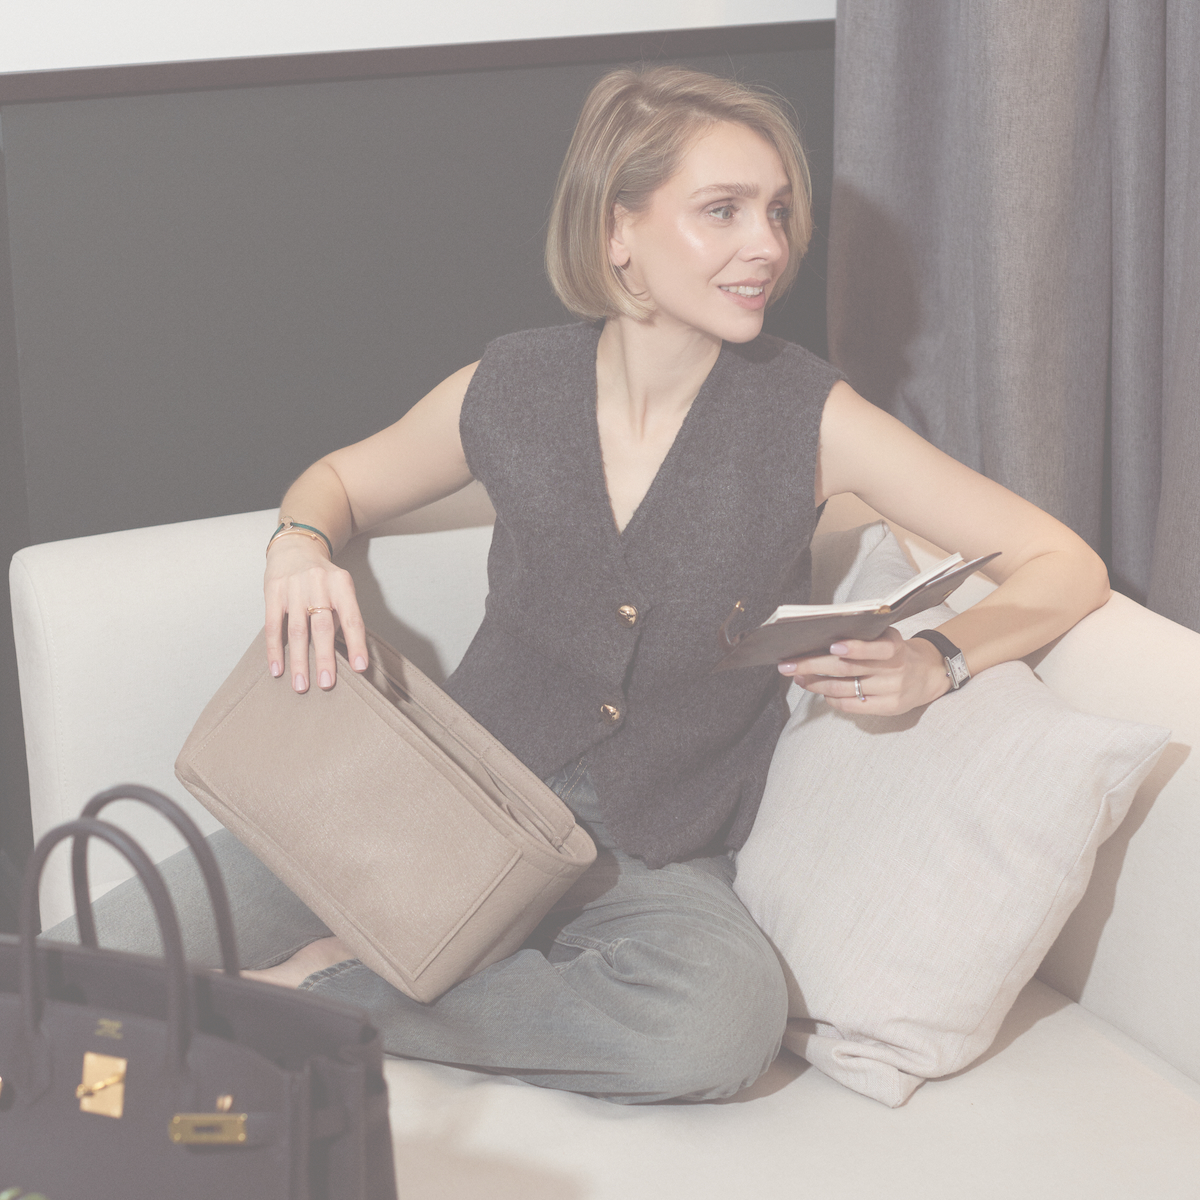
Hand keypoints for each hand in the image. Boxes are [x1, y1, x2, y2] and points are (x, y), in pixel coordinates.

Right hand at [264, 539, 368, 692]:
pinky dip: (275, 649)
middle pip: (322, 627)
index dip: (356, 644)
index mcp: (342, 584)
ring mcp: (294, 587)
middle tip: (326, 683)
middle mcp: (319, 584)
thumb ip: (342, 615)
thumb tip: (347, 654)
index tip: (360, 668)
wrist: (296, 548)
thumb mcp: (340, 588)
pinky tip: (277, 668)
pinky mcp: (273, 592)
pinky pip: (273, 626)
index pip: (352, 618)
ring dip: (299, 661)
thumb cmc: (323, 577)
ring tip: (301, 685)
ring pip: (297, 630)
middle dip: (325, 658)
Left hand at [777, 628, 950, 714]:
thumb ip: (863, 637)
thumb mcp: (886, 637)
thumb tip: (820, 639)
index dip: (855, 648)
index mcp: (894, 647)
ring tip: (798, 677)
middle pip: (847, 669)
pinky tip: (820, 692)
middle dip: (812, 666)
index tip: (832, 647)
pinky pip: (851, 706)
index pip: (876, 649)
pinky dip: (831, 699)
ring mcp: (891, 691)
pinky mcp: (887, 708)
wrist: (926, 674)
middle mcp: (894, 670)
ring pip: (844, 689)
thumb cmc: (894, 651)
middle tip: (787, 664)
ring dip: (815, 683)